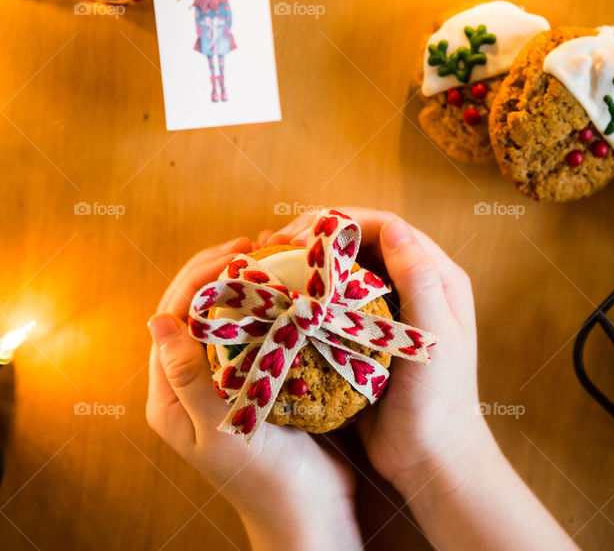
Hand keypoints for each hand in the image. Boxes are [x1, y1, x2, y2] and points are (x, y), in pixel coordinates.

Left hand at [145, 236, 362, 550]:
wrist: (310, 511)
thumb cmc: (265, 478)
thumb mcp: (221, 430)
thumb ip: (187, 378)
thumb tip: (158, 320)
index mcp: (170, 397)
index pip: (173, 316)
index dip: (200, 277)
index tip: (239, 253)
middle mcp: (192, 385)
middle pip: (195, 311)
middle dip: (220, 272)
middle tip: (257, 245)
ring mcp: (226, 383)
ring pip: (226, 318)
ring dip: (245, 285)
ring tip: (273, 259)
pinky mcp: (258, 384)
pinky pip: (256, 333)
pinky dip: (269, 307)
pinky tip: (292, 292)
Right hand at [266, 209, 495, 495]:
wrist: (433, 460)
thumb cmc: (441, 402)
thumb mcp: (435, 338)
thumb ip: (420, 281)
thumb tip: (394, 228)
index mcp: (440, 279)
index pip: (389, 228)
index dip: (344, 221)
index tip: (303, 233)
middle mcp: (416, 288)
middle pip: (362, 244)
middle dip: (319, 237)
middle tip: (275, 247)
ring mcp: (390, 313)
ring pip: (345, 271)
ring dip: (310, 264)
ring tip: (269, 266)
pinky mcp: (368, 338)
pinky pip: (336, 303)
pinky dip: (309, 296)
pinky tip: (280, 300)